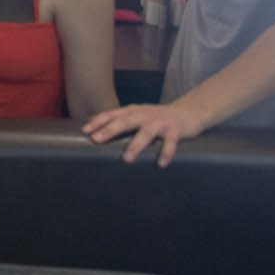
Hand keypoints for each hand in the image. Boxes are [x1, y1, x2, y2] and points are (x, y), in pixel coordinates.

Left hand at [82, 103, 207, 167]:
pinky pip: (171, 142)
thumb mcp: (138, 115)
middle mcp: (145, 115)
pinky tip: (161, 163)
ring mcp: (160, 122)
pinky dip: (166, 152)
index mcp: (133, 111)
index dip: (98, 121)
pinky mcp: (176, 130)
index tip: (85, 131)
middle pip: (125, 121)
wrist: (189, 111)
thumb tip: (97, 132)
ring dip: (136, 145)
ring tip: (126, 158)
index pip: (112, 115)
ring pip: (146, 132)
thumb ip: (121, 121)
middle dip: (110, 130)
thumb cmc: (157, 118)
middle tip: (97, 139)